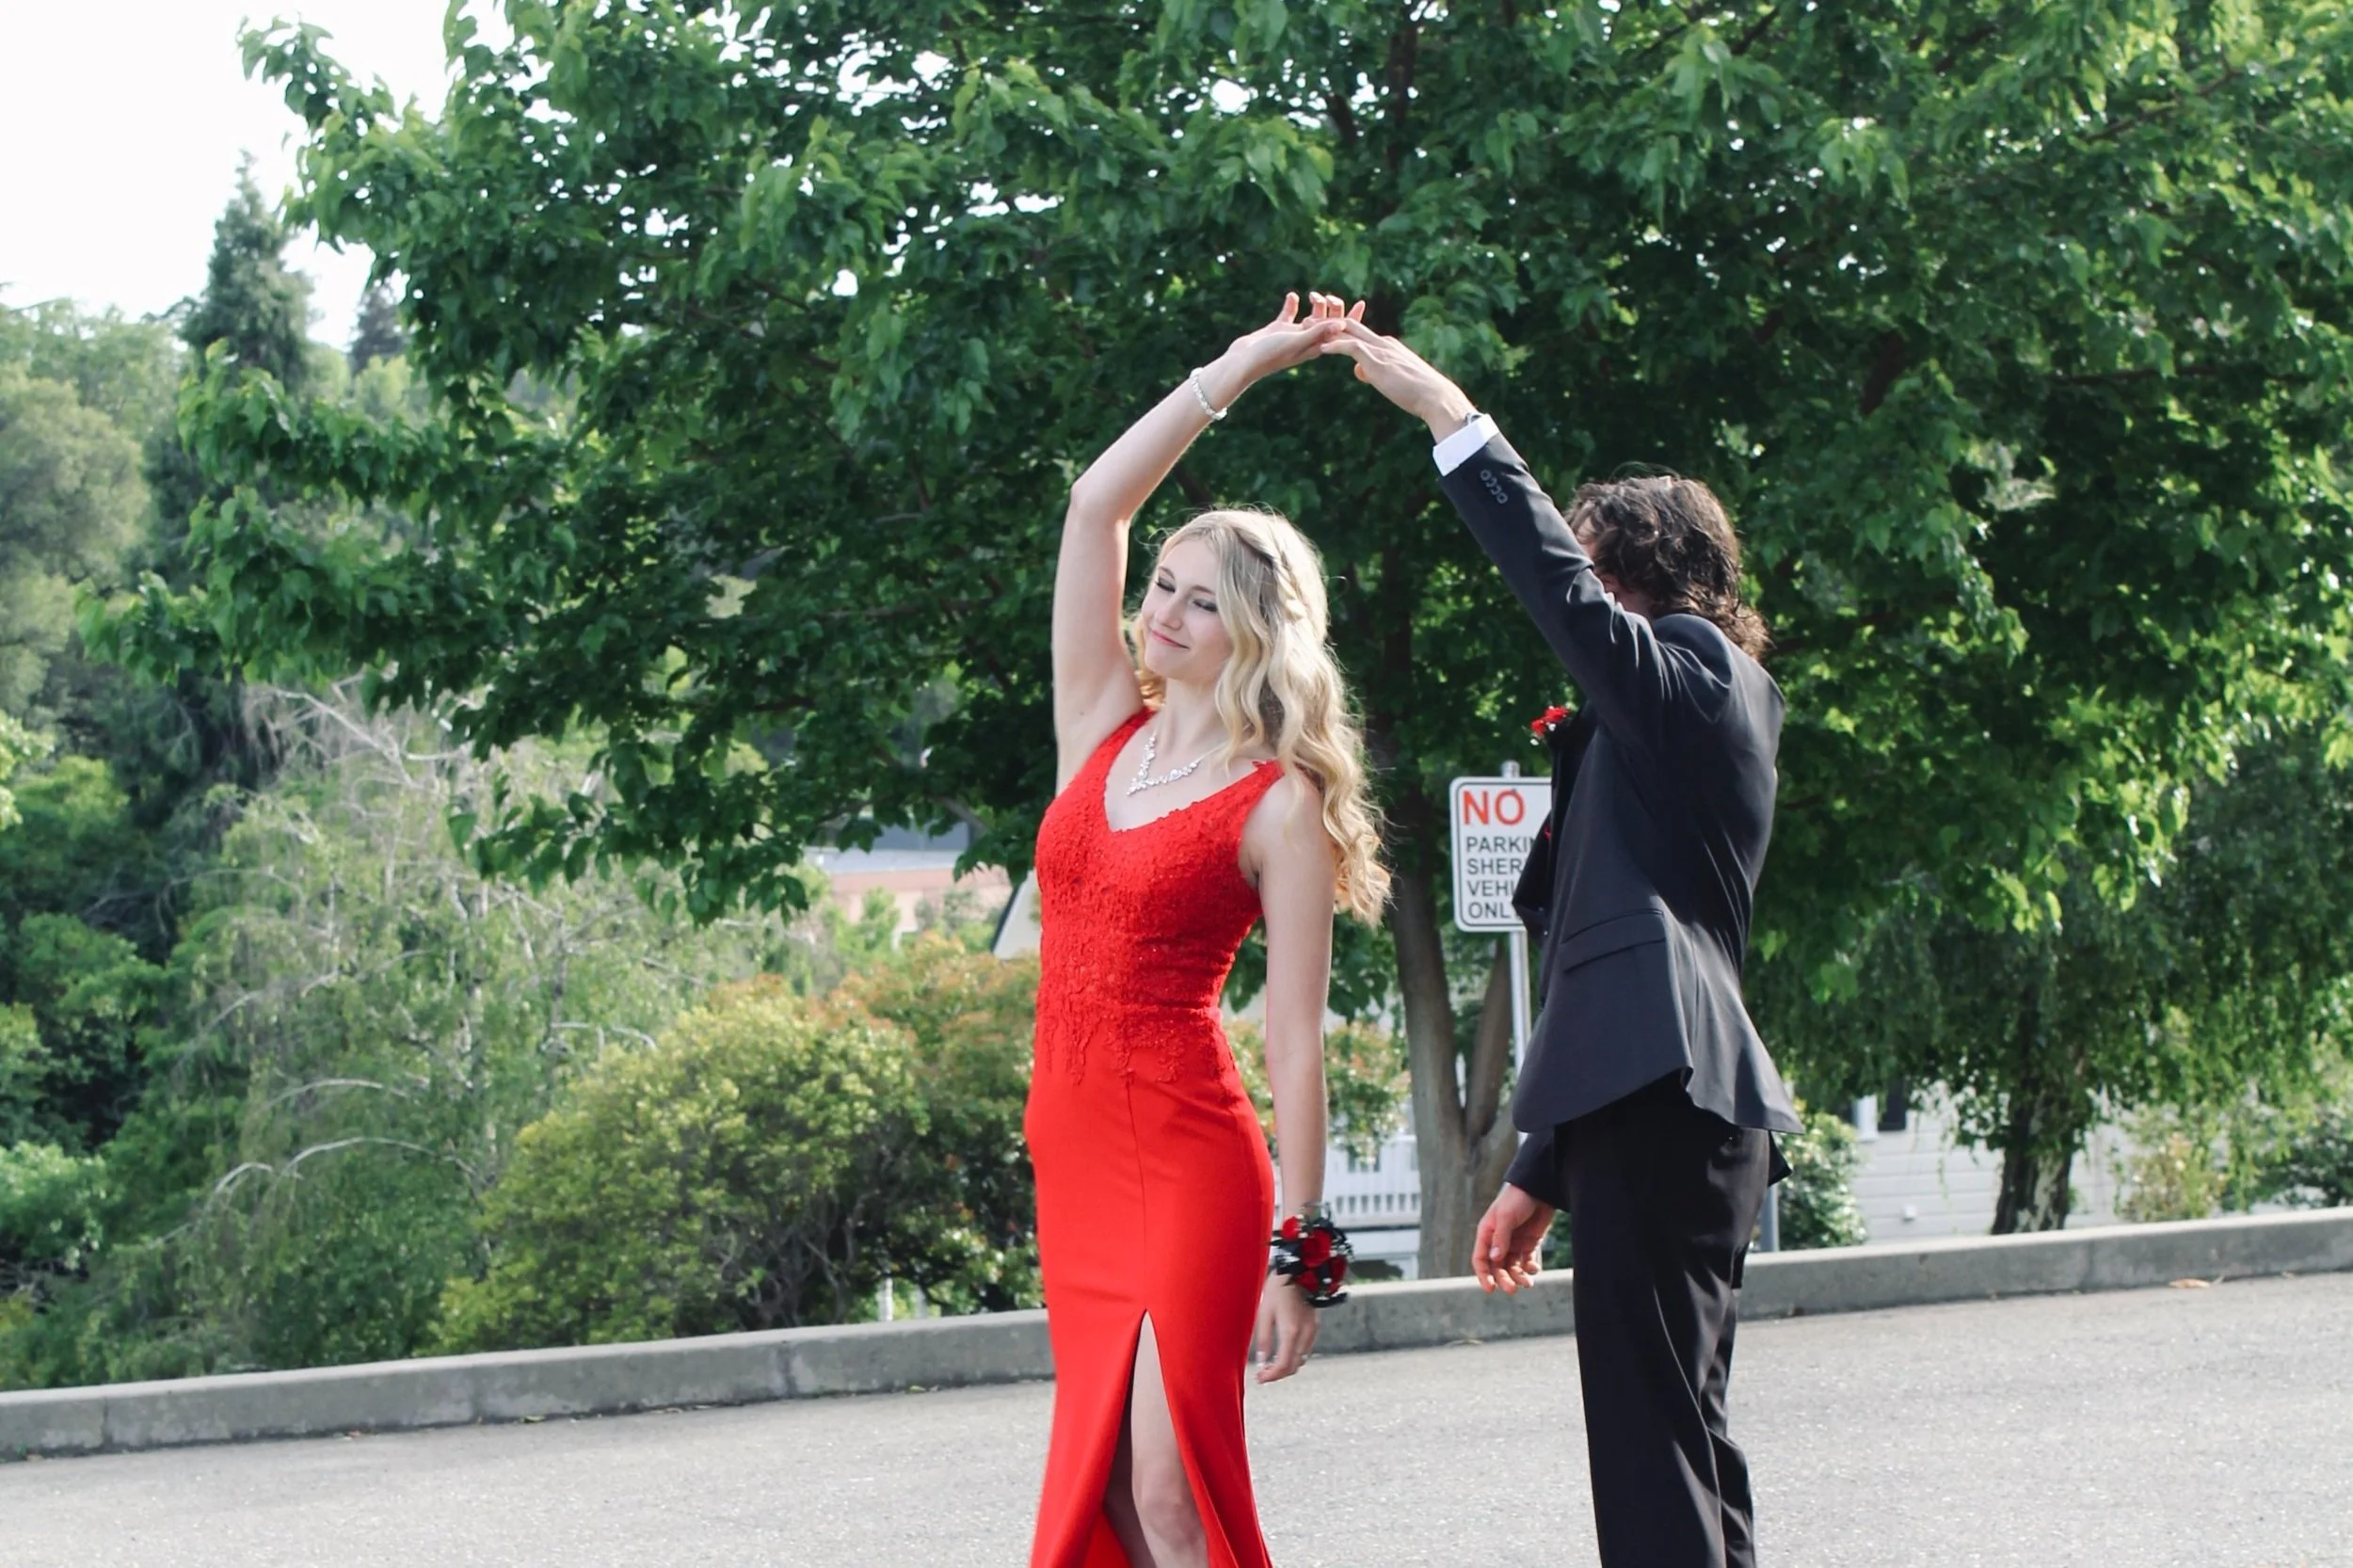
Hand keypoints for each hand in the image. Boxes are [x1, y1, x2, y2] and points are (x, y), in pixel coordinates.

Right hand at [1204, 293, 1353, 403]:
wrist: (1242, 362)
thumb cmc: (1270, 354)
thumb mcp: (1296, 342)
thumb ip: (1318, 332)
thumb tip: (1343, 324)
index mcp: (1314, 347)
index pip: (1338, 332)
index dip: (1352, 319)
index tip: (1362, 303)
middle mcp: (1306, 341)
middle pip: (1326, 323)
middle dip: (1331, 308)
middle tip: (1329, 297)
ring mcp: (1291, 336)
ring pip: (1310, 317)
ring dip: (1314, 305)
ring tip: (1312, 295)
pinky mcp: (1277, 330)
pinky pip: (1288, 315)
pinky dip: (1292, 305)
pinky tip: (1293, 296)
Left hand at [1251, 1271, 1319, 1381]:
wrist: (1300, 1270)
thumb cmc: (1278, 1288)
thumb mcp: (1265, 1312)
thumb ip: (1263, 1339)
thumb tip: (1260, 1361)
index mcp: (1290, 1332)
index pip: (1283, 1365)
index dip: (1270, 1376)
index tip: (1259, 1378)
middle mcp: (1305, 1335)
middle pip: (1293, 1367)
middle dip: (1277, 1374)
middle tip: (1262, 1374)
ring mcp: (1312, 1331)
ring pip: (1301, 1360)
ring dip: (1286, 1366)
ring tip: (1270, 1364)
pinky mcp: (1315, 1326)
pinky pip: (1305, 1350)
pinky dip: (1294, 1356)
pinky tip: (1282, 1352)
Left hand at [1316, 314, 1477, 437]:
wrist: (1434, 396)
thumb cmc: (1417, 393)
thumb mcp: (1392, 380)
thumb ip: (1374, 372)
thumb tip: (1359, 371)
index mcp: (1388, 346)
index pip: (1360, 335)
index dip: (1340, 330)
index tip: (1324, 327)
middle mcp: (1383, 343)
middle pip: (1351, 326)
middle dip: (1328, 322)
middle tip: (1308, 319)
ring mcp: (1380, 350)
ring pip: (1349, 333)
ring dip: (1326, 330)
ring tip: (1306, 328)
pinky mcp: (1377, 361)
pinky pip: (1352, 348)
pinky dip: (1336, 346)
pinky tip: (1322, 348)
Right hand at [1471, 1183, 1554, 1294]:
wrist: (1540, 1188)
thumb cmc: (1517, 1199)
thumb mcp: (1506, 1217)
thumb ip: (1501, 1238)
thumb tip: (1493, 1259)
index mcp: (1487, 1233)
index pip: (1481, 1259)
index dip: (1483, 1275)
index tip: (1490, 1289)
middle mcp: (1499, 1241)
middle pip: (1497, 1267)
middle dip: (1504, 1279)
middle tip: (1512, 1290)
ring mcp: (1514, 1243)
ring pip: (1513, 1267)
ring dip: (1518, 1276)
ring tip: (1528, 1283)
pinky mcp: (1529, 1243)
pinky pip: (1527, 1261)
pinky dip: (1530, 1267)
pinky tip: (1534, 1269)